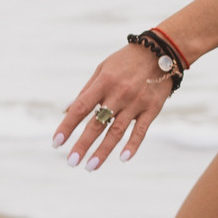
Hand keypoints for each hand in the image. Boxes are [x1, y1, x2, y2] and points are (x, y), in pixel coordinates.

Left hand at [54, 44, 171, 167]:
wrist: (161, 51)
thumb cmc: (126, 61)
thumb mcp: (102, 70)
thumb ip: (85, 92)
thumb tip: (66, 111)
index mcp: (104, 83)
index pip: (81, 108)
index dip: (67, 126)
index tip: (56, 142)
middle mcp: (119, 93)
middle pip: (97, 123)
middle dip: (82, 144)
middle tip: (71, 161)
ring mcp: (136, 102)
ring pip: (117, 131)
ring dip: (103, 151)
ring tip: (90, 167)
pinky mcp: (152, 109)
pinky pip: (141, 130)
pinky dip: (132, 145)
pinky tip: (123, 158)